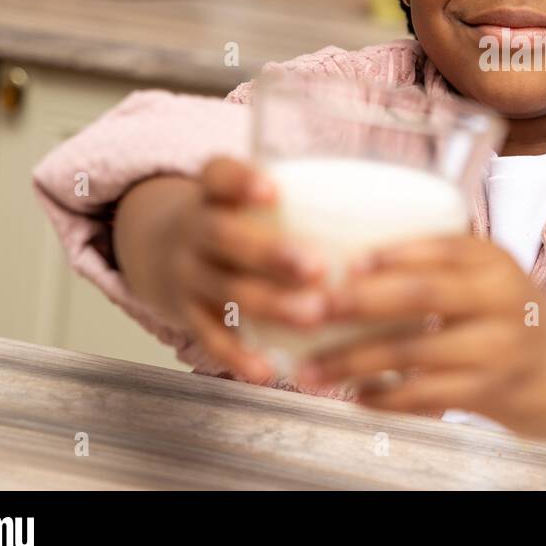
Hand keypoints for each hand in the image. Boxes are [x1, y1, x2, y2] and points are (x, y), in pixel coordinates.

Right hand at [127, 156, 327, 383]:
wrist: (161, 249)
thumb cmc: (236, 218)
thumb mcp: (242, 194)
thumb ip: (295, 196)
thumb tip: (385, 205)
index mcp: (212, 191)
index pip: (218, 175)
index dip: (242, 181)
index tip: (273, 189)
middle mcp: (193, 229)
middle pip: (224, 236)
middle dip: (271, 254)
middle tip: (319, 269)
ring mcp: (186, 273)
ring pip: (224, 289)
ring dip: (270, 304)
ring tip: (314, 315)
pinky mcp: (186, 314)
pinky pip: (210, 337)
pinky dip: (239, 356)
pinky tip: (269, 370)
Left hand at [293, 234, 545, 438]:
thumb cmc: (516, 320)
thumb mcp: (490, 279)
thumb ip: (439, 268)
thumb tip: (346, 267)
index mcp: (492, 260)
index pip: (436, 247)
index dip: (384, 255)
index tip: (336, 262)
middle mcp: (500, 297)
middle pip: (418, 296)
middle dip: (356, 304)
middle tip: (307, 310)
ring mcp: (499, 346)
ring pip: (413, 354)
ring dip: (354, 363)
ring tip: (309, 370)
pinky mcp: (494, 391)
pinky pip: (427, 395)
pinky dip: (384, 398)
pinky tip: (354, 397)